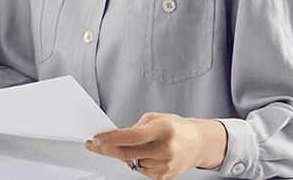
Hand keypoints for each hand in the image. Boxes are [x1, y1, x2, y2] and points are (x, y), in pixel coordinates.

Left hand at [85, 113, 227, 179]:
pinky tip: (144, 154)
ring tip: (134, 145)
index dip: (111, 138)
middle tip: (94, 145)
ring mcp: (165, 164)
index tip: (96, 138)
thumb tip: (113, 137)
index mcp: (162, 129)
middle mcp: (165, 148)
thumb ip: (134, 128)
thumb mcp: (155, 118)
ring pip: (130, 161)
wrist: (198, 144)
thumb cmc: (175, 128)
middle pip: (126, 153)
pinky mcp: (164, 175)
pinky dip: (135, 161)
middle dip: (106, 149)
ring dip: (123, 154)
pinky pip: (139, 169)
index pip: (131, 136)